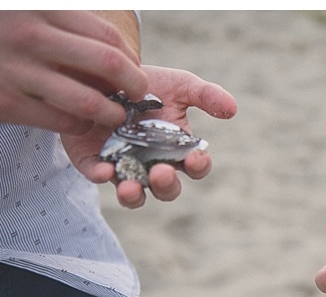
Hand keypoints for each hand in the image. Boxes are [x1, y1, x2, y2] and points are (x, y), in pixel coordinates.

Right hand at [0, 11, 147, 132]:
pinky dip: (80, 125)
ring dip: (111, 112)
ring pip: (87, 100)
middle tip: (139, 93)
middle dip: (133, 83)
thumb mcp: (21, 10)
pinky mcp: (5, 104)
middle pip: (106, 64)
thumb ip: (59, 17)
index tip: (134, 68)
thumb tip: (101, 36)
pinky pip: (59, 120)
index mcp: (41, 10)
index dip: (129, 56)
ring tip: (116, 115)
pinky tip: (83, 123)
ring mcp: (18, 73)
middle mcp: (32, 39)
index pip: (105, 35)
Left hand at [61, 65, 237, 207]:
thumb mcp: (179, 84)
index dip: (198, 166)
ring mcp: (123, 166)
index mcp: (178, 150)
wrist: (106, 72)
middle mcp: (152, 165)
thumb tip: (232, 109)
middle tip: (161, 171)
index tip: (194, 157)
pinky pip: (97, 175)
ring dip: (133, 195)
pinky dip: (100, 176)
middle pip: (165, 188)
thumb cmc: (149, 83)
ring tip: (130, 188)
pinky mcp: (93, 161)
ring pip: (132, 193)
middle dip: (165, 185)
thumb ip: (205, 95)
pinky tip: (103, 170)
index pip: (195, 167)